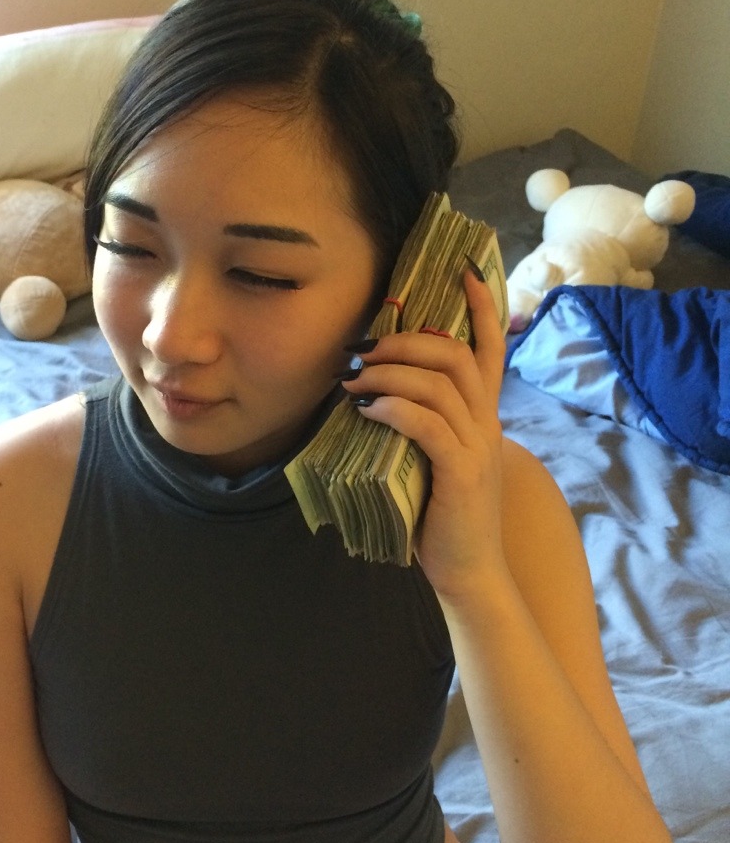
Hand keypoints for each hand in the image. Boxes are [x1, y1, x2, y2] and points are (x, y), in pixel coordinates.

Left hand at [341, 269, 508, 604]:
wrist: (470, 573)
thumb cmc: (442, 517)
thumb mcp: (432, 460)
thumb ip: (418, 424)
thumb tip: (369, 390)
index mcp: (482, 418)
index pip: (490, 350)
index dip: (481, 307)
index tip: (463, 269)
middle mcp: (486, 425)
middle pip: (456, 356)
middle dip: (407, 341)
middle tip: (363, 347)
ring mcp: (478, 448)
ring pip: (440, 385)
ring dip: (390, 373)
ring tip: (352, 377)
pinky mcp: (462, 474)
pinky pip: (429, 424)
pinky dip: (396, 408)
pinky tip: (368, 408)